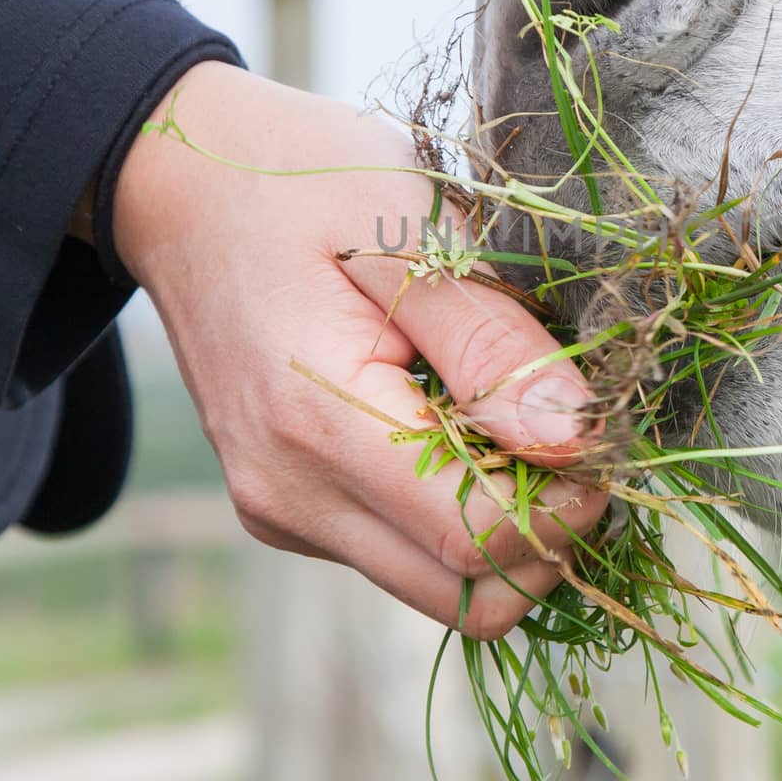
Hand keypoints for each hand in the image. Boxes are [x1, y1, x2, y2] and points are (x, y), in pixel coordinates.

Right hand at [111, 62, 604, 638]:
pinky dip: (451, 511)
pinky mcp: (286, 509)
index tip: (599, 436)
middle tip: (570, 438)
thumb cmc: (304, 183)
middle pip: (465, 598)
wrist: (182, 183)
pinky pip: (399, 551)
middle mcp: (290, 495)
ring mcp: (281, 511)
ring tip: (510, 420)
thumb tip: (576, 442)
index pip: (478, 539)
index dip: (567, 504)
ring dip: (503, 528)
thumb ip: (497, 345)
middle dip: (546, 535)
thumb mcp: (416, 230)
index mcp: (319, 423)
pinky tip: (454, 422)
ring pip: (437, 586)